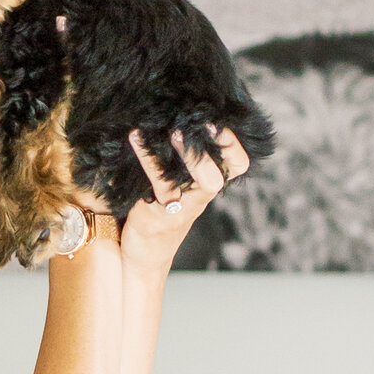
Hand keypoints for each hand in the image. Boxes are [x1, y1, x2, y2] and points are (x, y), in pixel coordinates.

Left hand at [117, 127, 246, 270]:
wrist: (141, 256)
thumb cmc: (155, 212)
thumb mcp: (173, 185)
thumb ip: (179, 162)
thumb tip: (173, 118)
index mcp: (206, 187)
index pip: (237, 164)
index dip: (234, 142)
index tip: (219, 117)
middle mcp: (199, 198)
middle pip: (223, 174)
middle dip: (219, 147)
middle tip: (204, 122)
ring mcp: (183, 209)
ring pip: (202, 182)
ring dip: (190, 154)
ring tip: (174, 131)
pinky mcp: (160, 216)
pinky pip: (161, 185)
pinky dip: (149, 159)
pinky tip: (136, 137)